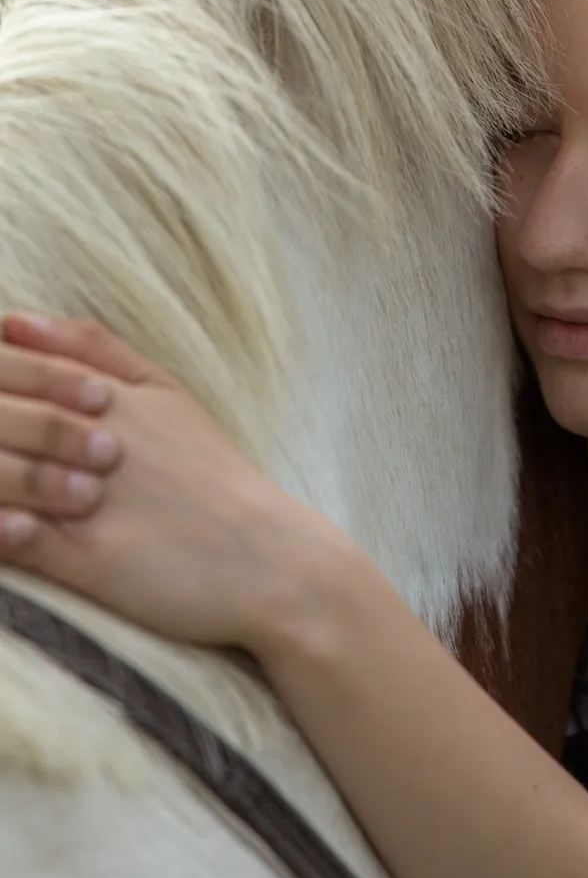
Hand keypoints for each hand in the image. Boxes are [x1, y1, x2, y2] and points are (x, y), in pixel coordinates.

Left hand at [0, 313, 334, 651]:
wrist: (271, 560)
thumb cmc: (213, 478)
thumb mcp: (168, 396)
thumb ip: (99, 351)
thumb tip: (16, 315)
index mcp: (113, 398)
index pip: (15, 367)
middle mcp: (97, 441)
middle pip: (2, 414)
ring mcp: (90, 501)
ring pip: (3, 474)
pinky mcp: (89, 561)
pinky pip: (15, 540)